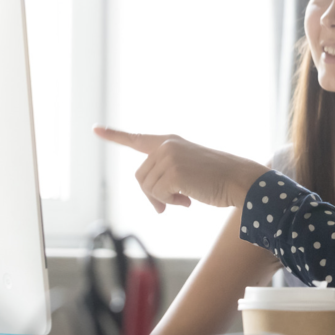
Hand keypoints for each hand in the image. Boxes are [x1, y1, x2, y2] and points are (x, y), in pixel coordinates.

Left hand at [93, 126, 267, 212]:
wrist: (239, 180)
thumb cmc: (217, 179)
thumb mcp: (188, 171)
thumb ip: (167, 177)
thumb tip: (155, 203)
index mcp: (170, 142)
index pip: (137, 139)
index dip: (114, 135)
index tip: (95, 129)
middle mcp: (167, 145)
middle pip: (141, 177)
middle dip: (153, 195)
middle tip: (171, 205)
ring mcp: (169, 157)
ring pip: (147, 188)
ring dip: (164, 200)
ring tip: (186, 199)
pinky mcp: (173, 171)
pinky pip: (158, 196)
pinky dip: (171, 203)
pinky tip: (188, 200)